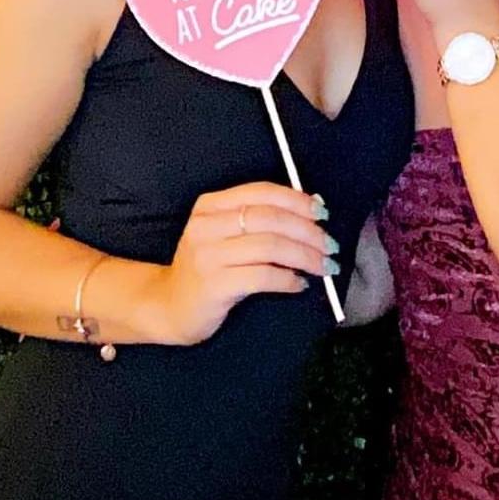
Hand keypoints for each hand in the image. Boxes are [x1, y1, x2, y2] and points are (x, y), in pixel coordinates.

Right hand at [156, 183, 335, 344]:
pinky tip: (299, 284)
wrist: (169, 307)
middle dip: (308, 231)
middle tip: (330, 245)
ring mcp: (208, 256)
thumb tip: (311, 207)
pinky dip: (288, 280)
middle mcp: (206, 226)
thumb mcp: (224, 235)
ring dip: (305, 256)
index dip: (296, 200)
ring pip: (270, 247)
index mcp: (210, 205)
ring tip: (323, 266)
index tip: (322, 212)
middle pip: (269, 219)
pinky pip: (263, 277)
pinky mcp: (214, 286)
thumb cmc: (208, 268)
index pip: (261, 192)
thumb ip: (258, 220)